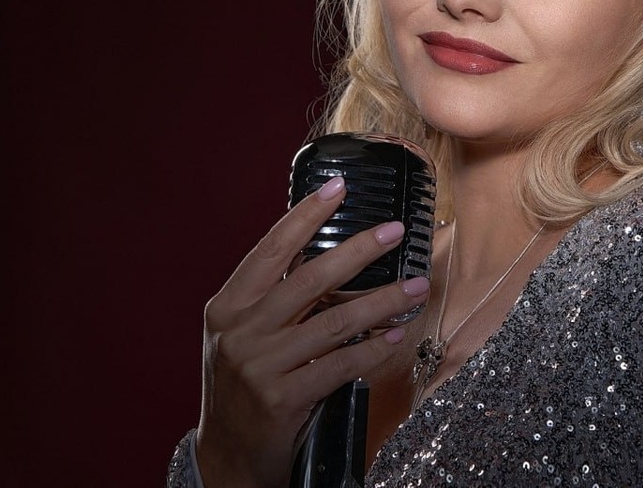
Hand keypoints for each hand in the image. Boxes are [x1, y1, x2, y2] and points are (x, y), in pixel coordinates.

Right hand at [193, 177, 429, 487]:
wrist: (226, 455)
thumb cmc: (243, 386)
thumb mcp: (242, 335)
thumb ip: (273, 299)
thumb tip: (328, 254)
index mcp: (229, 307)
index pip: (271, 250)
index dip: (306, 216)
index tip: (338, 187)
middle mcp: (241, 331)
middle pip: (310, 278)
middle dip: (359, 250)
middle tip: (395, 231)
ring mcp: (260, 366)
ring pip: (334, 321)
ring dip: (383, 301)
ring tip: (415, 286)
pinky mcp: (283, 398)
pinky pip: (341, 364)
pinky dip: (373, 347)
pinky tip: (395, 335)